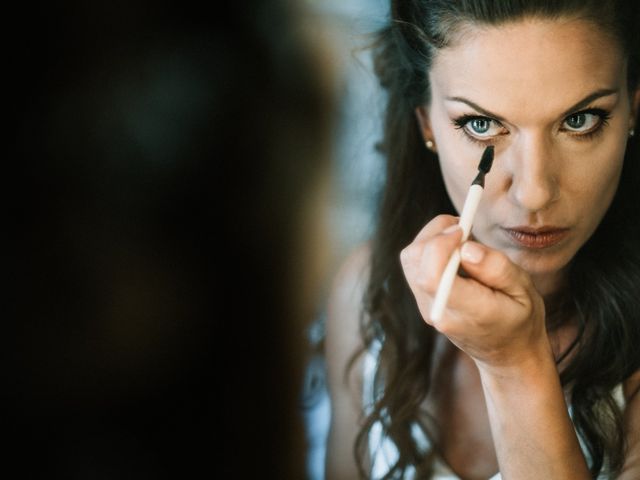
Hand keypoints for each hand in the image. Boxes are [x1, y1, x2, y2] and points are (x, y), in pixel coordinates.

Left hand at [399, 215, 549, 368]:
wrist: (506, 352)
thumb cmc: (520, 318)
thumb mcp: (523, 291)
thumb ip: (496, 268)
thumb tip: (466, 248)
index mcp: (467, 311)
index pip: (432, 275)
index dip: (440, 243)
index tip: (463, 229)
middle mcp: (438, 311)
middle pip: (415, 260)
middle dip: (435, 233)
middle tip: (464, 228)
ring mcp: (426, 308)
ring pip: (410, 259)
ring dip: (431, 238)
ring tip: (461, 239)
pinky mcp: (422, 301)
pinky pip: (414, 266)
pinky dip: (429, 249)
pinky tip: (454, 252)